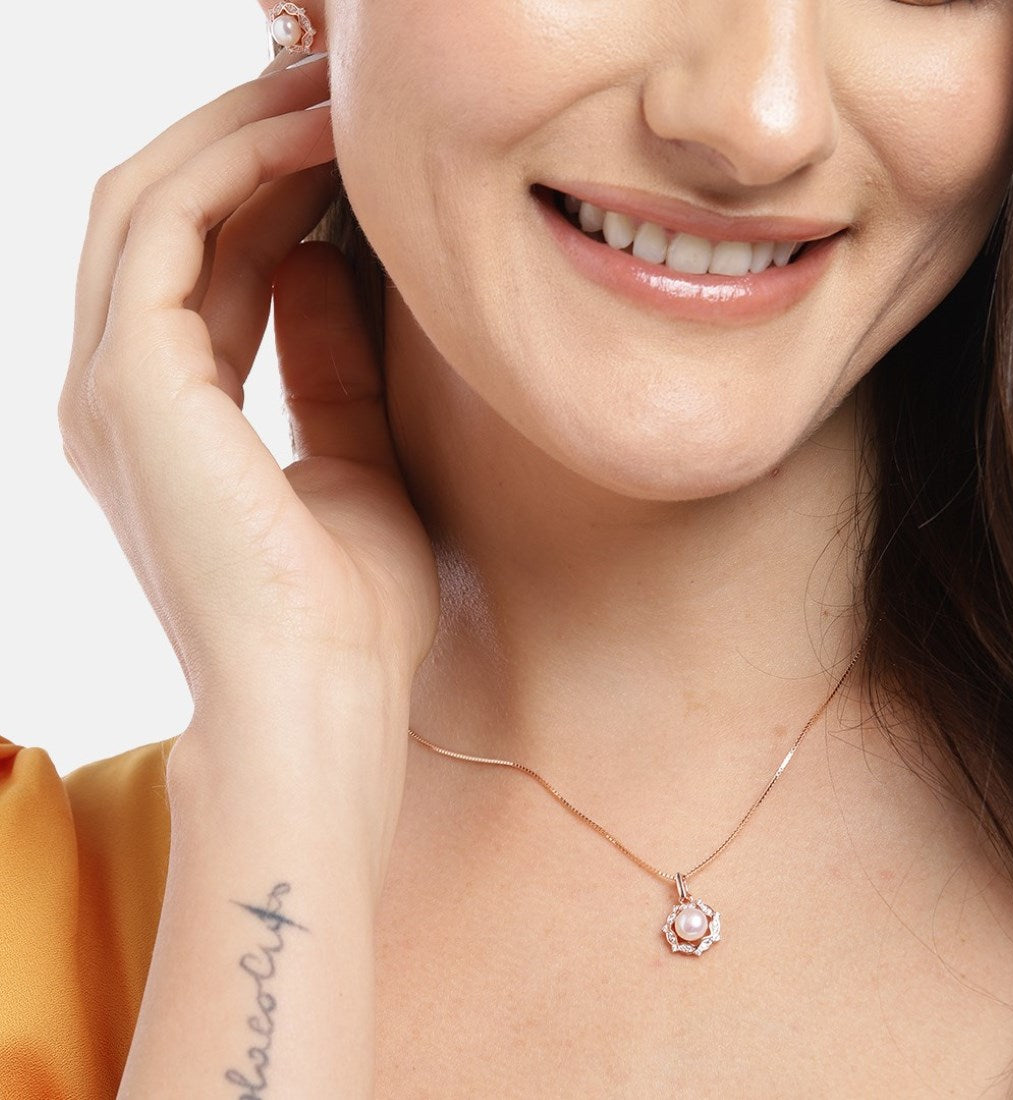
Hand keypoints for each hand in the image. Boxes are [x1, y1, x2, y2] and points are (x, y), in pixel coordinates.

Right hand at [58, 51, 439, 731]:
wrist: (324, 696)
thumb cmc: (350, 609)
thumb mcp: (354, 458)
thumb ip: (330, 362)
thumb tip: (332, 265)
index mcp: (169, 419)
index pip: (204, 264)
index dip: (269, 188)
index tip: (344, 146)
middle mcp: (119, 392)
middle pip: (162, 213)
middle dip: (243, 137)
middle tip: (328, 88)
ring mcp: (110, 384)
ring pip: (149, 199)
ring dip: (236, 131)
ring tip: (323, 90)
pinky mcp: (131, 380)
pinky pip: (168, 226)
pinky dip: (236, 167)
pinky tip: (313, 138)